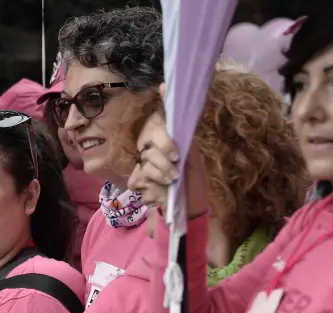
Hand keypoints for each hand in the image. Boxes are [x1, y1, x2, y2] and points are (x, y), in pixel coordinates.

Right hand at [127, 83, 207, 218]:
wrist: (193, 207)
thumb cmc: (194, 178)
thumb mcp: (192, 150)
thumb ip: (180, 124)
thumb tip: (165, 86)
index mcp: (162, 139)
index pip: (153, 128)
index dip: (164, 142)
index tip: (177, 156)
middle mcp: (149, 151)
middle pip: (148, 150)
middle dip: (163, 162)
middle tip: (176, 172)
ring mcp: (142, 168)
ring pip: (145, 167)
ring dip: (161, 176)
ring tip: (172, 184)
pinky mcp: (138, 185)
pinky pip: (139, 182)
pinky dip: (154, 190)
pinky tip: (162, 194)